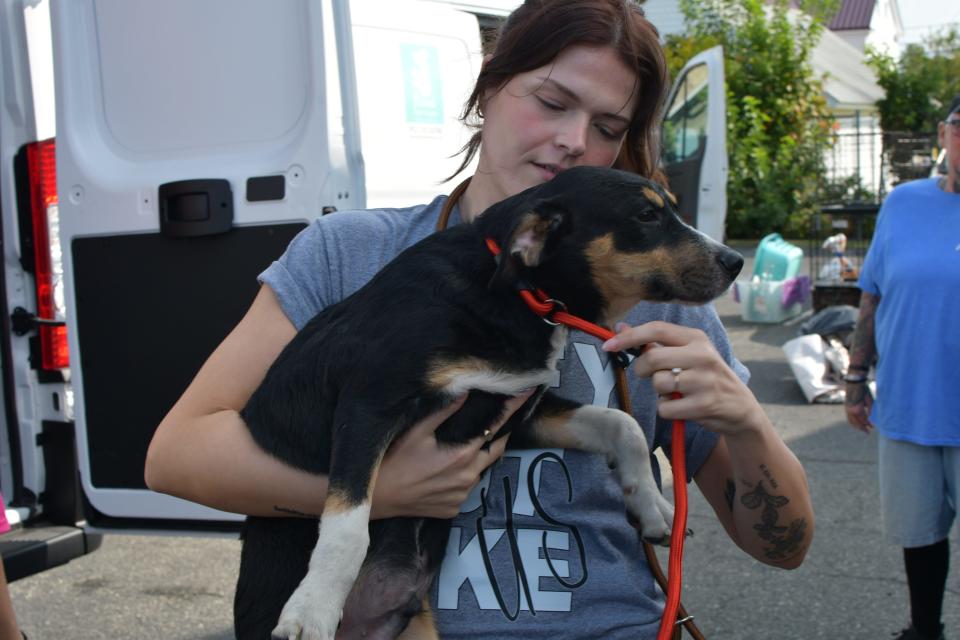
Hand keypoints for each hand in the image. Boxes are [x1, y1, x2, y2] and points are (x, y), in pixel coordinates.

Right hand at [370, 390, 532, 518]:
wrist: (377, 498)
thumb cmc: (393, 460)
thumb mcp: (416, 431)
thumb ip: (444, 411)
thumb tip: (464, 391)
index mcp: (464, 455)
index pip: (497, 427)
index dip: (513, 409)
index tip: (528, 393)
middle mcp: (469, 477)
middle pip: (495, 450)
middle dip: (500, 434)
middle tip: (500, 419)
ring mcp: (462, 496)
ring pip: (479, 471)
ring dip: (477, 457)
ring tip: (465, 444)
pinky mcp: (453, 509)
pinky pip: (465, 489)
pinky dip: (462, 477)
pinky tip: (446, 470)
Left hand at [603, 321, 762, 436]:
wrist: (740, 408)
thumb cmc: (705, 378)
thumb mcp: (687, 353)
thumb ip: (655, 342)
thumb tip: (619, 328)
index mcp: (696, 338)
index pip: (656, 329)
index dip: (629, 337)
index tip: (609, 345)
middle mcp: (702, 356)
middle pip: (652, 358)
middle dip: (642, 370)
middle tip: (649, 375)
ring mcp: (704, 380)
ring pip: (658, 383)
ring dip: (659, 392)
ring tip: (676, 392)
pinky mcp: (704, 404)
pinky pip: (665, 407)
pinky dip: (667, 409)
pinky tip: (682, 407)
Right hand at [844, 381, 872, 432]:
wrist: (854, 382)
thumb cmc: (864, 390)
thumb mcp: (870, 400)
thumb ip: (870, 410)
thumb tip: (871, 418)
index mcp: (857, 409)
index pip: (864, 420)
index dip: (868, 424)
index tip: (873, 427)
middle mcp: (851, 411)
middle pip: (857, 422)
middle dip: (862, 428)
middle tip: (868, 432)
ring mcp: (847, 409)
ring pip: (851, 421)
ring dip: (857, 426)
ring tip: (862, 429)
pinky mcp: (846, 407)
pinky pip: (848, 418)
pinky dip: (852, 422)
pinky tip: (856, 424)